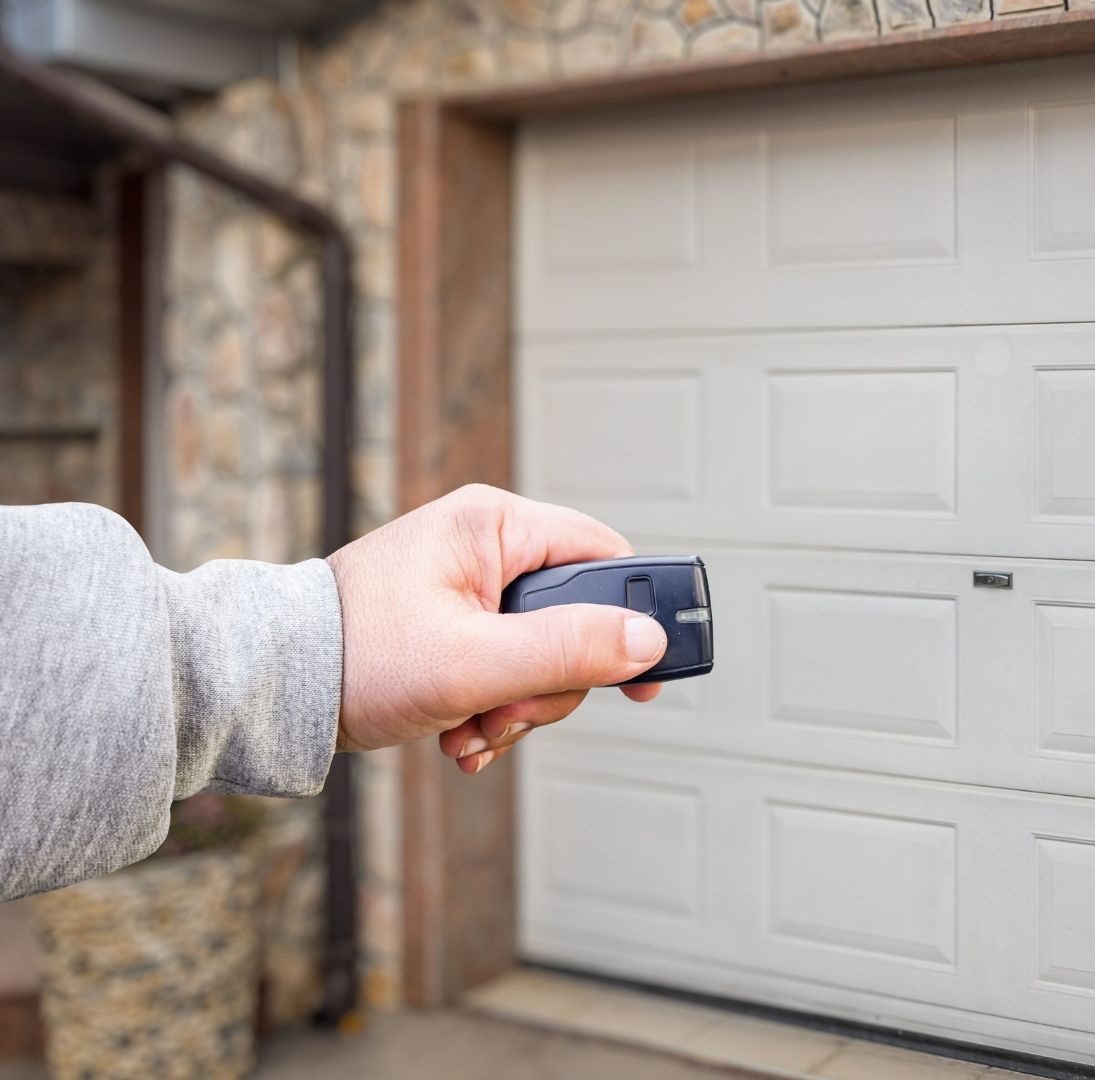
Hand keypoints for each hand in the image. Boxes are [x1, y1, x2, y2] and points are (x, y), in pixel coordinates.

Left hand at [326, 484, 665, 772]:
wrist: (267, 690)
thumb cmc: (352, 657)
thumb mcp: (474, 661)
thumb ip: (567, 649)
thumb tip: (648, 641)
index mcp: (494, 525)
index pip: (604, 557)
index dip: (634, 617)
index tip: (645, 676)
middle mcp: (485, 546)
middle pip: (576, 620)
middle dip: (551, 684)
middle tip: (508, 713)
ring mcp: (468, 588)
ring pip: (543, 655)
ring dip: (518, 708)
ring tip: (472, 729)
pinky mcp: (452, 626)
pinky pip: (507, 670)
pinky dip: (492, 710)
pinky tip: (459, 733)